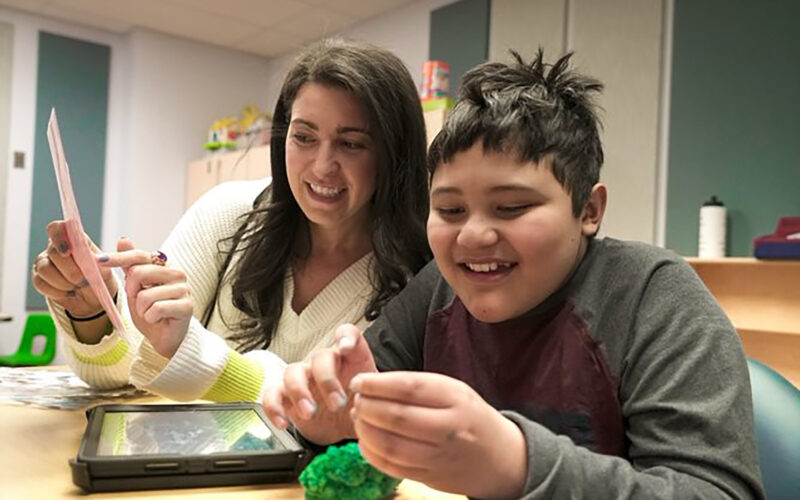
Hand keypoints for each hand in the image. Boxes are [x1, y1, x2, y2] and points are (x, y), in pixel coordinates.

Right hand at [31, 220, 116, 316]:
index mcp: (73, 240)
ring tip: (77, 287)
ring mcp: (44, 263)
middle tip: (83, 280)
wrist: (95, 301)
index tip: (70, 251)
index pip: (57, 228)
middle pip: (53, 252)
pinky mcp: (39, 279)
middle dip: (70, 269)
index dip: (60, 237)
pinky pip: (40, 283)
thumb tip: (123, 240)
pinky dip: (57, 291)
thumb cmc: (101, 279)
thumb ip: (110, 254)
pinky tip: (69, 292)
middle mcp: (55, 248)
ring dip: (63, 281)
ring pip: (45, 269)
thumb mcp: (109, 268)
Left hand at [98, 238, 191, 358]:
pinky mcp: (187, 306)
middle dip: (131, 291)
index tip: (99, 260)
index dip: (119, 257)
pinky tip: (158, 319)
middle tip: (139, 301)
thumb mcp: (135, 289)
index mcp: (163, 266)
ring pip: (145, 295)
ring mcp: (183, 289)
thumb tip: (124, 239)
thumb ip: (131, 266)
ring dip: (141, 309)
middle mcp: (176, 273)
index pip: (140, 256)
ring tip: (151, 313)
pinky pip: (156, 309)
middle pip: (139, 273)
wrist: (166, 338)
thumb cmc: (151, 312)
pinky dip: (150, 318)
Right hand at [262, 324, 377, 444]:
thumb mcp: (373, 399)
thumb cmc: (356, 404)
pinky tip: (283, 423)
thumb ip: (374, 396)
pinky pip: (272, 394)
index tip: (346, 347)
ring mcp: (303, 378)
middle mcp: (324, 364)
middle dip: (327, 380)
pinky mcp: (286, 396)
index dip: (346, 336)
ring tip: (310, 414)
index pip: (348, 334)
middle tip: (337, 404)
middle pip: (320, 356)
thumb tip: (369, 402)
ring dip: (299, 392)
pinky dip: (274, 408)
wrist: (340, 425)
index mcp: (350, 359)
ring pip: (292, 371)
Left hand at [349, 372, 527, 498]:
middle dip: (367, 406)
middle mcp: (449, 427)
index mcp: (455, 398)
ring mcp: (440, 456)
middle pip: (397, 416)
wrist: (501, 458)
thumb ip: (419, 387)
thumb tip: (374, 385)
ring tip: (357, 418)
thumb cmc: (471, 417)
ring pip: (391, 445)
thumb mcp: (456, 391)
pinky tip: (364, 441)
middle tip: (355, 399)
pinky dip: (371, 453)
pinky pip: (393, 467)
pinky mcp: (431, 478)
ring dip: (365, 430)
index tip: (358, 381)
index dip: (377, 384)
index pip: (408, 388)